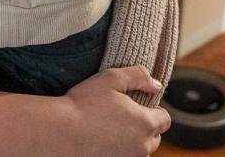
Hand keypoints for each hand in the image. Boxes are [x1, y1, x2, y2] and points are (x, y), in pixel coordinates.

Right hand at [0, 66, 169, 156]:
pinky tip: (103, 140)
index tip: (138, 105)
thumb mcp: (111, 78)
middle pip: (154, 138)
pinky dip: (119, 150)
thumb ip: (139, 76)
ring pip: (139, 150)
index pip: (165, 119)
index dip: (155, 110)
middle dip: (145, 127)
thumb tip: (156, 85)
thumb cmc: (83, 104)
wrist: (59, 133)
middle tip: (123, 116)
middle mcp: (141, 146)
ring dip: (132, 141)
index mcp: (145, 123)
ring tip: (111, 129)